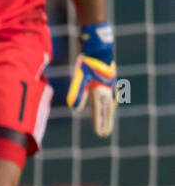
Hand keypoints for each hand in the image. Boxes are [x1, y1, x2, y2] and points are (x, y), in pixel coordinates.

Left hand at [66, 22, 115, 137]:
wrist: (100, 51)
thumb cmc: (88, 64)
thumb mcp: (80, 78)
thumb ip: (78, 93)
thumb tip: (76, 109)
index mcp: (101, 92)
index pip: (100, 113)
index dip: (100, 124)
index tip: (101, 134)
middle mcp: (108, 91)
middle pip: (107, 112)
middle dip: (105, 123)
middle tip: (105, 134)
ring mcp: (110, 87)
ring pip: (109, 105)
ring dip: (108, 115)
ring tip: (107, 124)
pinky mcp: (110, 82)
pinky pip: (110, 98)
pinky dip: (109, 105)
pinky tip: (109, 106)